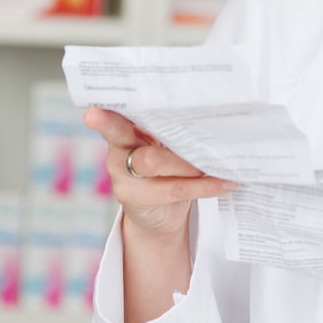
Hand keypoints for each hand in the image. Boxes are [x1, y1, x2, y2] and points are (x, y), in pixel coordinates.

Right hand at [84, 106, 236, 241]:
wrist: (161, 214)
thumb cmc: (170, 166)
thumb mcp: (168, 144)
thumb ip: (175, 129)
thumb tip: (213, 112)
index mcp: (126, 130)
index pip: (116, 114)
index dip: (107, 111)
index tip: (94, 109)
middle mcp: (119, 151)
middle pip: (123, 135)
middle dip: (130, 126)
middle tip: (129, 118)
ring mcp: (124, 177)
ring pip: (152, 162)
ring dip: (188, 160)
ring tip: (219, 160)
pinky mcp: (138, 199)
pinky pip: (176, 188)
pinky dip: (206, 186)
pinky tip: (227, 182)